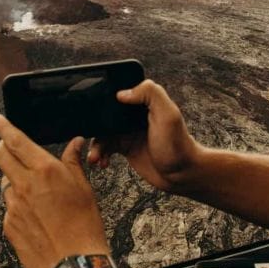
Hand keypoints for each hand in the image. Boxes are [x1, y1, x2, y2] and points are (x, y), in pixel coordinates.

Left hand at [0, 114, 109, 267]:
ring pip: (5, 183)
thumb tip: (75, 143)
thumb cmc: (84, 226)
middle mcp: (24, 185)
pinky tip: (36, 216)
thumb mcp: (84, 188)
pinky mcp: (9, 225)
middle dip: (2, 148)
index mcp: (45, 171)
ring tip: (37, 194)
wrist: (75, 264)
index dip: (3, 127)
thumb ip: (73, 162)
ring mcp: (13, 206)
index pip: (16, 141)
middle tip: (11, 149)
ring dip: (15, 180)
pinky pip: (9, 207)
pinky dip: (18, 206)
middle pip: (0, 156)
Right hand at [88, 79, 201, 194]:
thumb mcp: (168, 114)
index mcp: (143, 102)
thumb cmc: (178, 144)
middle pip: (105, 115)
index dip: (102, 100)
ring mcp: (128, 132)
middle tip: (87, 137)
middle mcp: (133, 116)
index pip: (117, 94)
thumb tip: (122, 93)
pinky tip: (101, 163)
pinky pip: (105, 148)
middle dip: (93, 126)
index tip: (90, 110)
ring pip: (102, 134)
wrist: (181, 174)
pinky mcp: (125, 148)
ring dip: (95, 145)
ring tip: (94, 158)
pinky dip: (99, 154)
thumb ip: (150, 94)